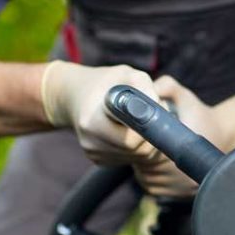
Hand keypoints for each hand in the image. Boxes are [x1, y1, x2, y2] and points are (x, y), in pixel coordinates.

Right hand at [41, 61, 160, 165]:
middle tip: (152, 115)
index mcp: (92, 122)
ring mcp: (93, 153)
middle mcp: (90, 142)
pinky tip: (129, 129)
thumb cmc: (105, 82)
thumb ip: (144, 86)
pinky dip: (135, 146)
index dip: (147, 127)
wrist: (76, 94)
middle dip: (150, 134)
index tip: (151, 113)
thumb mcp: (125, 74)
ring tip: (140, 119)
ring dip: (145, 141)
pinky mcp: (98, 159)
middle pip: (136, 150)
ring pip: (135, 157)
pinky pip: (128, 159)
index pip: (131, 139)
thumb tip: (159, 106)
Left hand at [133, 76, 234, 197]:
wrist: (225, 135)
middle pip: (144, 167)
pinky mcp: (180, 196)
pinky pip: (155, 187)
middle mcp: (180, 175)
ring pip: (147, 178)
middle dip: (142, 155)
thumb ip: (167, 86)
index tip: (148, 139)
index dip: (140, 146)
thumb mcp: (185, 97)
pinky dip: (153, 177)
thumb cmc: (201, 115)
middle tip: (151, 142)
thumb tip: (151, 88)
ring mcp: (180, 189)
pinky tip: (162, 165)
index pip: (144, 155)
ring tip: (158, 152)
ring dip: (146, 167)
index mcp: (178, 153)